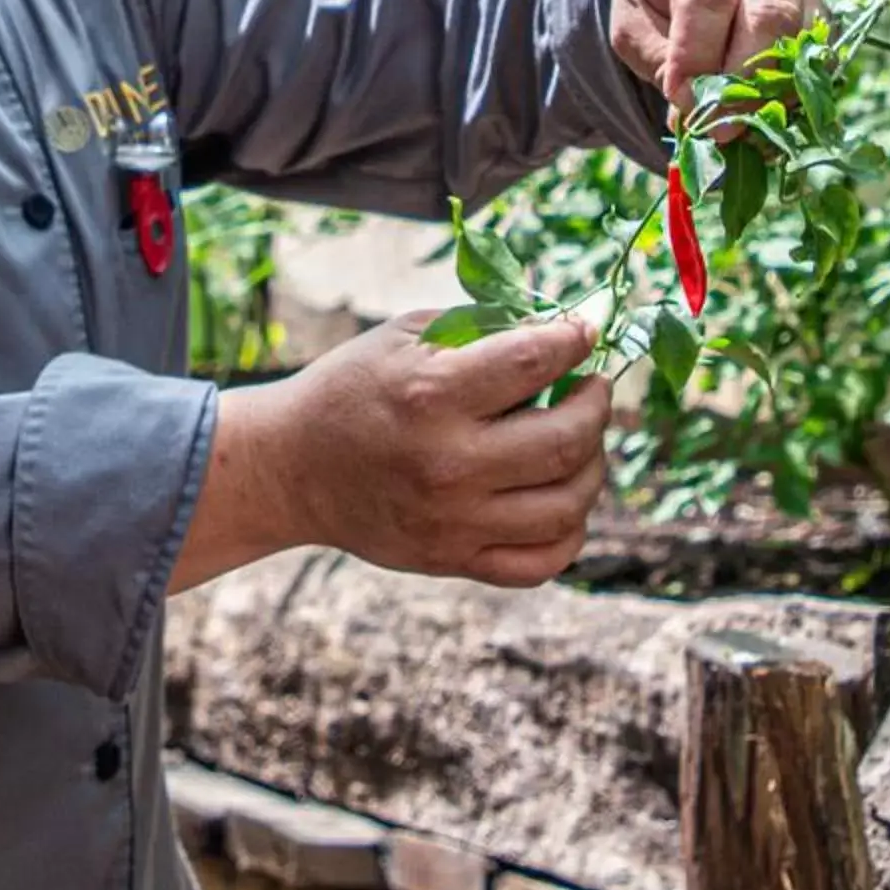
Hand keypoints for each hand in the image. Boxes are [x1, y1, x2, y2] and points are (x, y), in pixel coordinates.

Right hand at [175, 314, 609, 592]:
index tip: (583, 333)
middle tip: (591, 388)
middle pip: (567, 440)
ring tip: (579, 440)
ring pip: (568, 504)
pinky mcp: (454, 560)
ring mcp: (454, 521)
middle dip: (596, 404)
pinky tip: (559, 496)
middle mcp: (448, 463)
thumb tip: (560, 330)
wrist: (293, 468)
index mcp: (432, 395)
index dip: (574, 341)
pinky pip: (544, 561)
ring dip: (592, 464)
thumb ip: (481, 328)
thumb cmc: (353, 389)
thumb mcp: (405, 337)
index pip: (535, 361)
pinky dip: (570, 530)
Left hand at [611, 0, 829, 117]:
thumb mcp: (634, 21)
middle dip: (744, 81)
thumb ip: (661, 64)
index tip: (682, 102)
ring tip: (740, 122)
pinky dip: (796, 86)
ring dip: (773, 91)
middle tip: (720, 127)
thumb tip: (696, 115)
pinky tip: (765, 105)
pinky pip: (822, 49)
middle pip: (770, 14)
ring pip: (804, 37)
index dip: (697, 56)